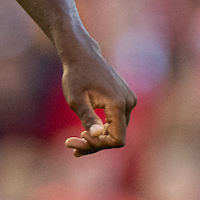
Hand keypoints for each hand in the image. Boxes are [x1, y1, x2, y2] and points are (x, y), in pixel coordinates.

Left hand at [61, 38, 135, 156]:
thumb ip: (88, 118)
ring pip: (116, 130)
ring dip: (97, 138)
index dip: (98, 145)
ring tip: (74, 140)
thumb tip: (96, 135)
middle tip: (70, 143)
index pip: (117, 140)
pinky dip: (102, 128)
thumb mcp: (77, 100)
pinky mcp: (125, 98)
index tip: (78, 138)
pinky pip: (116, 120)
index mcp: (119, 104)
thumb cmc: (76, 76)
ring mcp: (129, 100)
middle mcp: (129, 103)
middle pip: (116, 136)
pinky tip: (86, 132)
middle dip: (94, 143)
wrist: (82, 55)